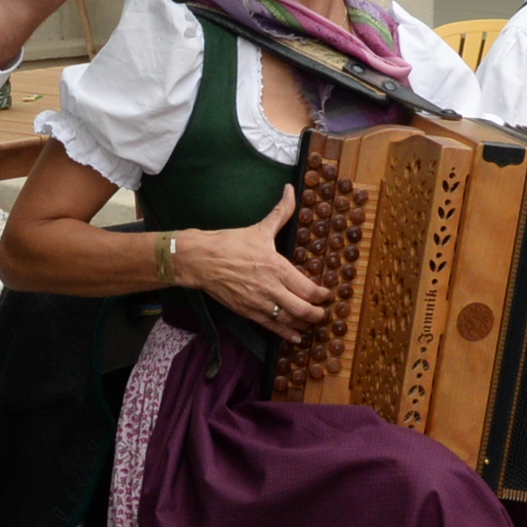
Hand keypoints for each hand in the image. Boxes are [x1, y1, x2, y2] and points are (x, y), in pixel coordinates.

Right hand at [178, 191, 327, 335]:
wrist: (200, 260)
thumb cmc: (230, 243)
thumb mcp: (260, 228)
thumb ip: (281, 212)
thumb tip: (290, 190)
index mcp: (277, 266)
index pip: (308, 288)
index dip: (322, 295)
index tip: (326, 294)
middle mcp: (271, 287)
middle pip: (303, 309)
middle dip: (317, 313)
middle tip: (323, 312)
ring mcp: (259, 302)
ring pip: (289, 320)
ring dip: (304, 323)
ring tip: (311, 322)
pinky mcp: (248, 312)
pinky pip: (272, 327)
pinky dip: (286, 334)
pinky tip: (296, 337)